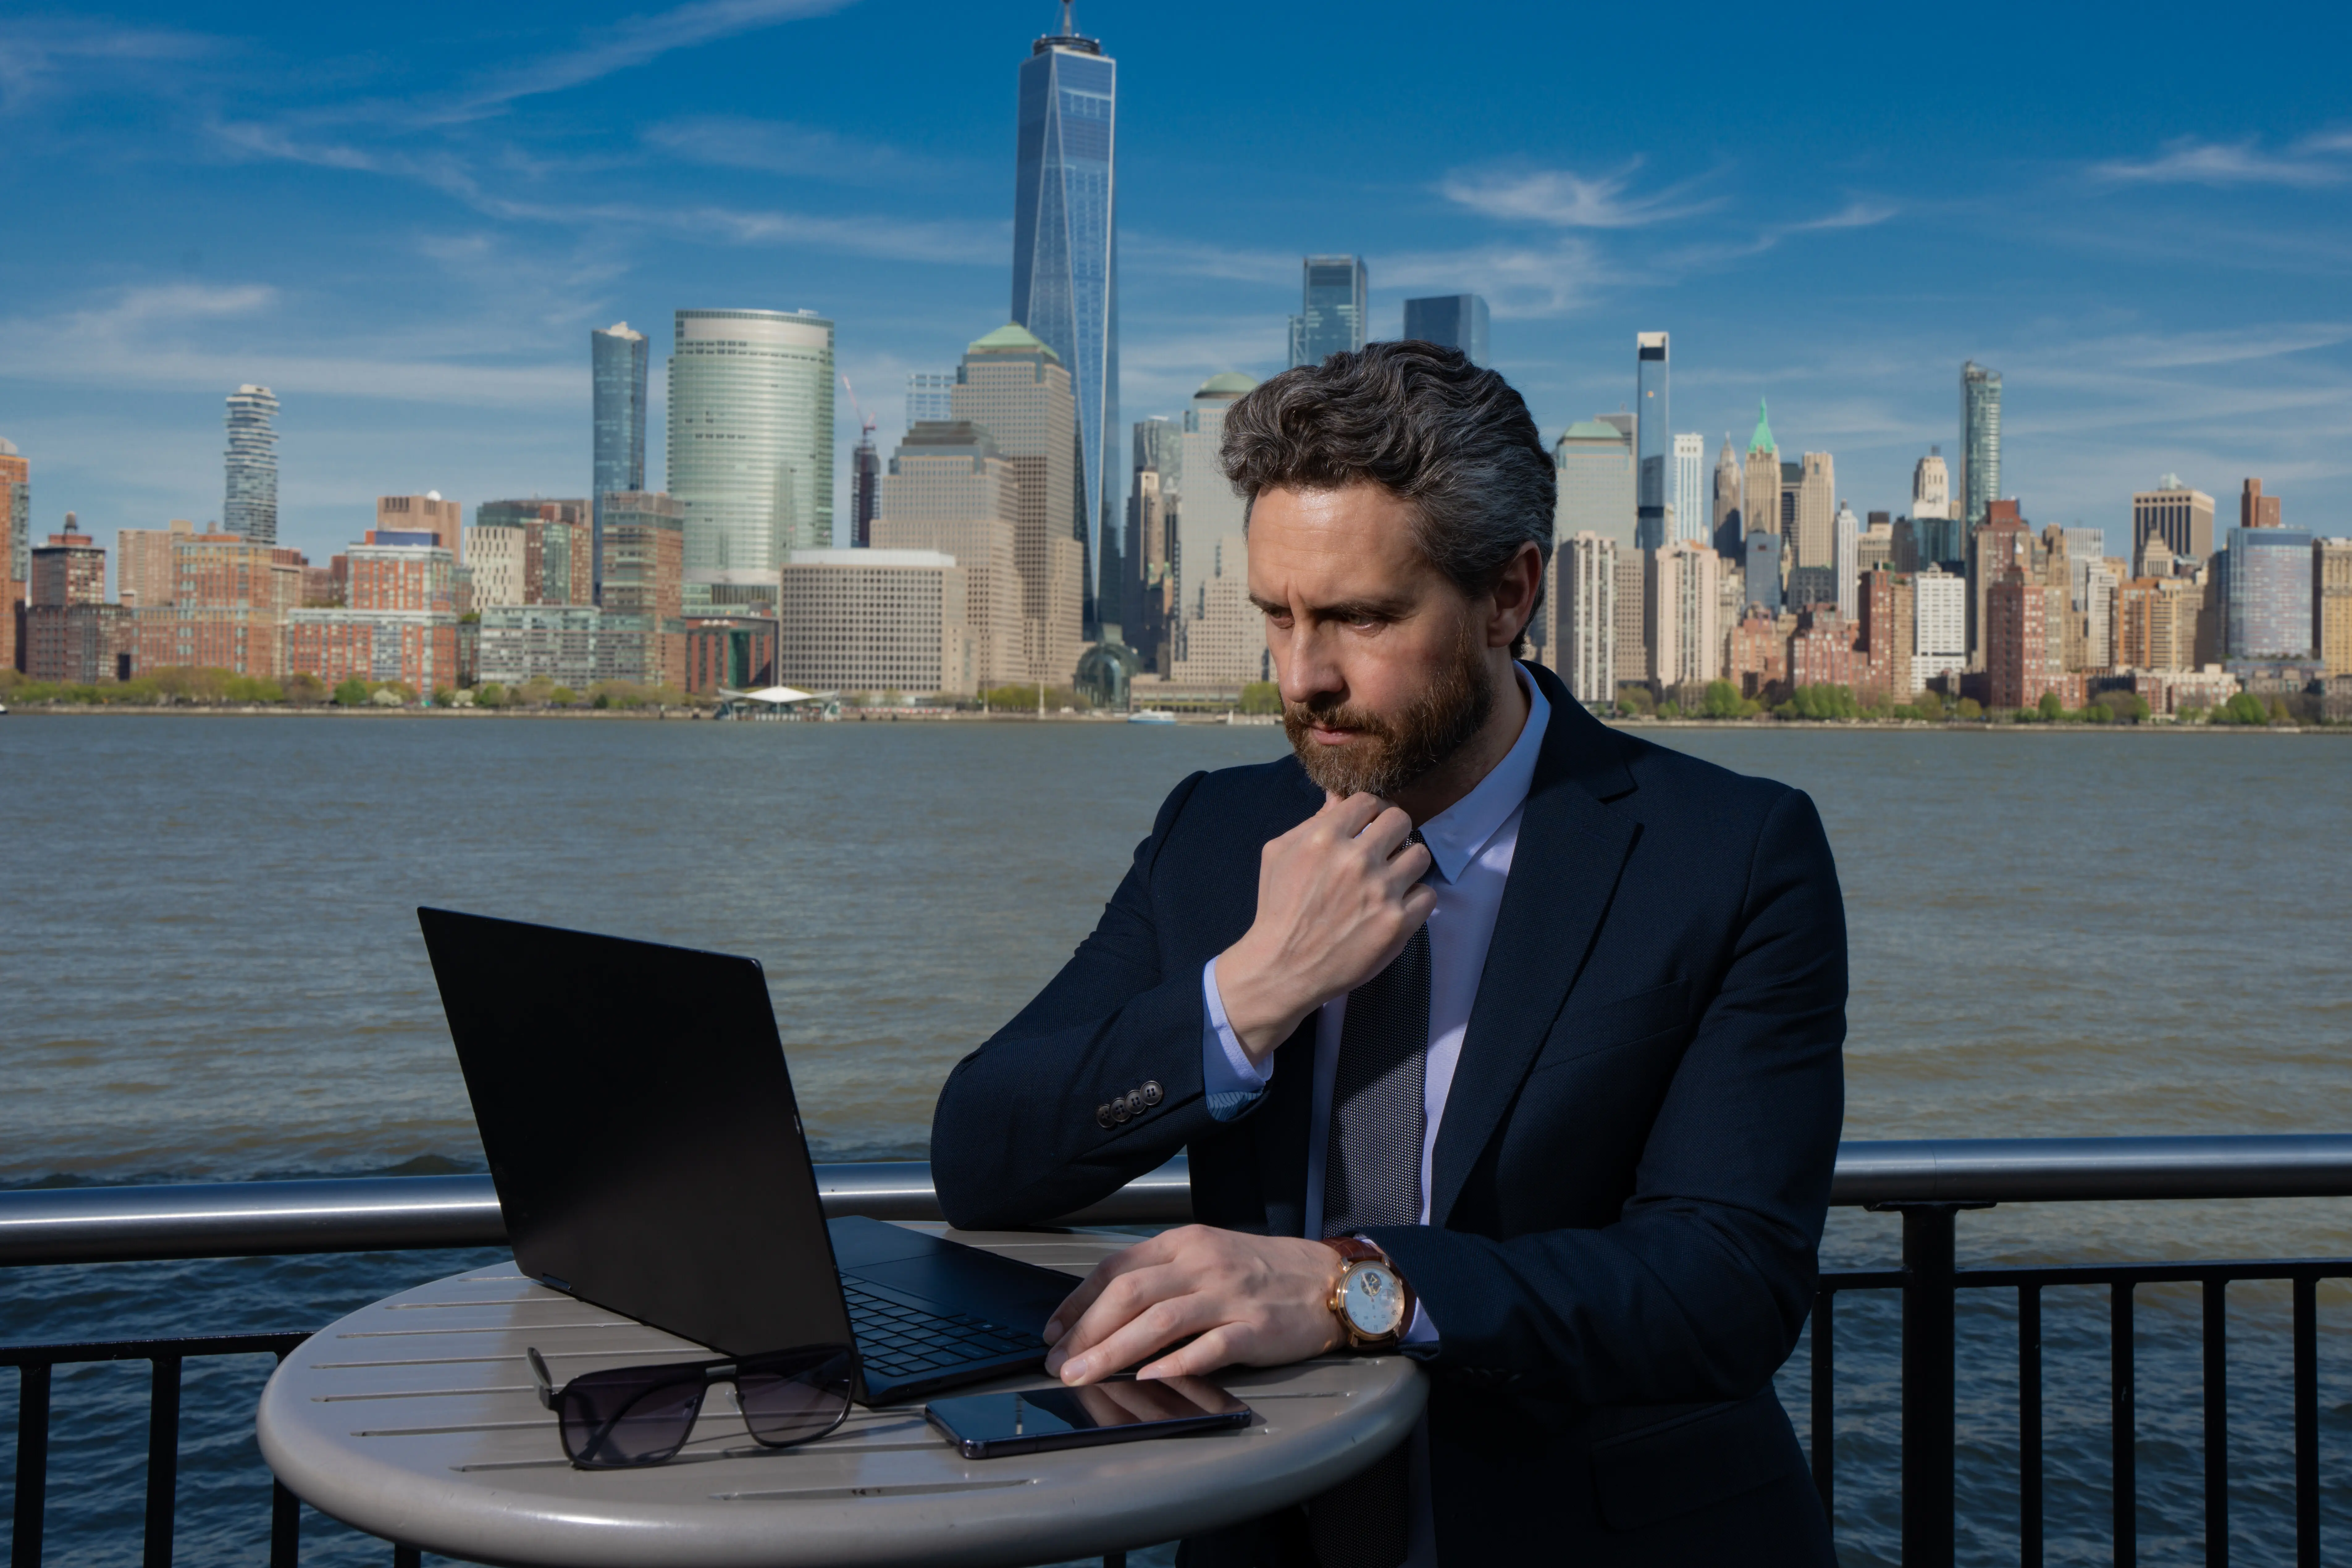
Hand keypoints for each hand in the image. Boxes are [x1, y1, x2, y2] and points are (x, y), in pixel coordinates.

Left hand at [1041, 1225, 1340, 1385]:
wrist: (1327, 1280)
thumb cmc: (1264, 1271)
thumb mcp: (1208, 1256)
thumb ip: (1163, 1275)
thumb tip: (1107, 1309)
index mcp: (1185, 1243)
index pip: (1117, 1268)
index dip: (1079, 1301)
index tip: (1054, 1331)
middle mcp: (1203, 1264)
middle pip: (1130, 1294)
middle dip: (1087, 1331)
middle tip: (1058, 1362)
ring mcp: (1230, 1296)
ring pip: (1160, 1321)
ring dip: (1114, 1351)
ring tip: (1085, 1375)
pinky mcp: (1256, 1328)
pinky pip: (1211, 1346)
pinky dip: (1177, 1362)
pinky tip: (1151, 1376)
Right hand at [1214, 792, 1434, 1061]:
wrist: (1283, 967)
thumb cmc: (1278, 907)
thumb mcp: (1280, 853)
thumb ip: (1312, 821)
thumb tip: (1340, 795)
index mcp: (1324, 838)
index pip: (1368, 801)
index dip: (1369, 812)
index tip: (1366, 826)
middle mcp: (1356, 860)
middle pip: (1401, 820)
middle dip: (1392, 831)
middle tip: (1383, 849)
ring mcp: (1380, 892)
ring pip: (1420, 855)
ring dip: (1406, 864)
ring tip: (1390, 878)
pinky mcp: (1397, 923)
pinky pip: (1427, 894)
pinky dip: (1414, 899)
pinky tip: (1394, 905)